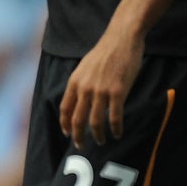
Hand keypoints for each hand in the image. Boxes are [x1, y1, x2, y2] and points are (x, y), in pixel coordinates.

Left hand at [59, 22, 143, 148]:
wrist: (121, 39)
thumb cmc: (105, 52)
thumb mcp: (84, 67)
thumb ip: (80, 84)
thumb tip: (79, 100)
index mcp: (74, 82)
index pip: (64, 109)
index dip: (65, 124)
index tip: (68, 134)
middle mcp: (84, 88)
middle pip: (77, 120)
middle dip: (78, 136)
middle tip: (82, 146)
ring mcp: (100, 91)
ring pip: (95, 122)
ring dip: (97, 135)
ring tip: (101, 141)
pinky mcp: (118, 92)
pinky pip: (115, 117)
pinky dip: (116, 128)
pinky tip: (118, 133)